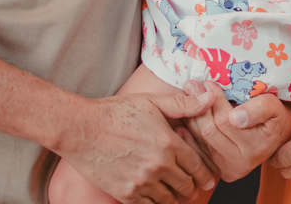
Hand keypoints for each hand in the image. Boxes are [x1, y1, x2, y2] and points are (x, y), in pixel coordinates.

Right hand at [57, 90, 218, 203]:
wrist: (81, 129)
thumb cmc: (115, 112)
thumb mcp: (152, 102)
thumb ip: (183, 104)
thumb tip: (210, 98)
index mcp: (168, 143)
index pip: (196, 165)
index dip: (205, 173)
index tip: (209, 178)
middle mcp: (158, 165)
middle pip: (185, 185)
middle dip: (192, 187)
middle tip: (194, 188)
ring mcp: (141, 181)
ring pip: (169, 199)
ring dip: (175, 197)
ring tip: (176, 193)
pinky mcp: (125, 193)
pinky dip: (155, 202)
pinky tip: (156, 195)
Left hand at [182, 81, 290, 181]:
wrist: (277, 136)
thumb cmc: (276, 117)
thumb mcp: (275, 107)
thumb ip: (260, 109)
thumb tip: (236, 117)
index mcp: (254, 149)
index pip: (226, 121)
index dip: (215, 100)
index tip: (208, 83)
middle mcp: (239, 165)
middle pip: (210, 131)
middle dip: (199, 105)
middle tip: (191, 85)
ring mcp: (226, 170)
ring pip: (200, 139)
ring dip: (191, 115)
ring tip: (186, 94)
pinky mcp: (216, 168)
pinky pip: (197, 147)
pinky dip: (189, 130)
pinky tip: (184, 114)